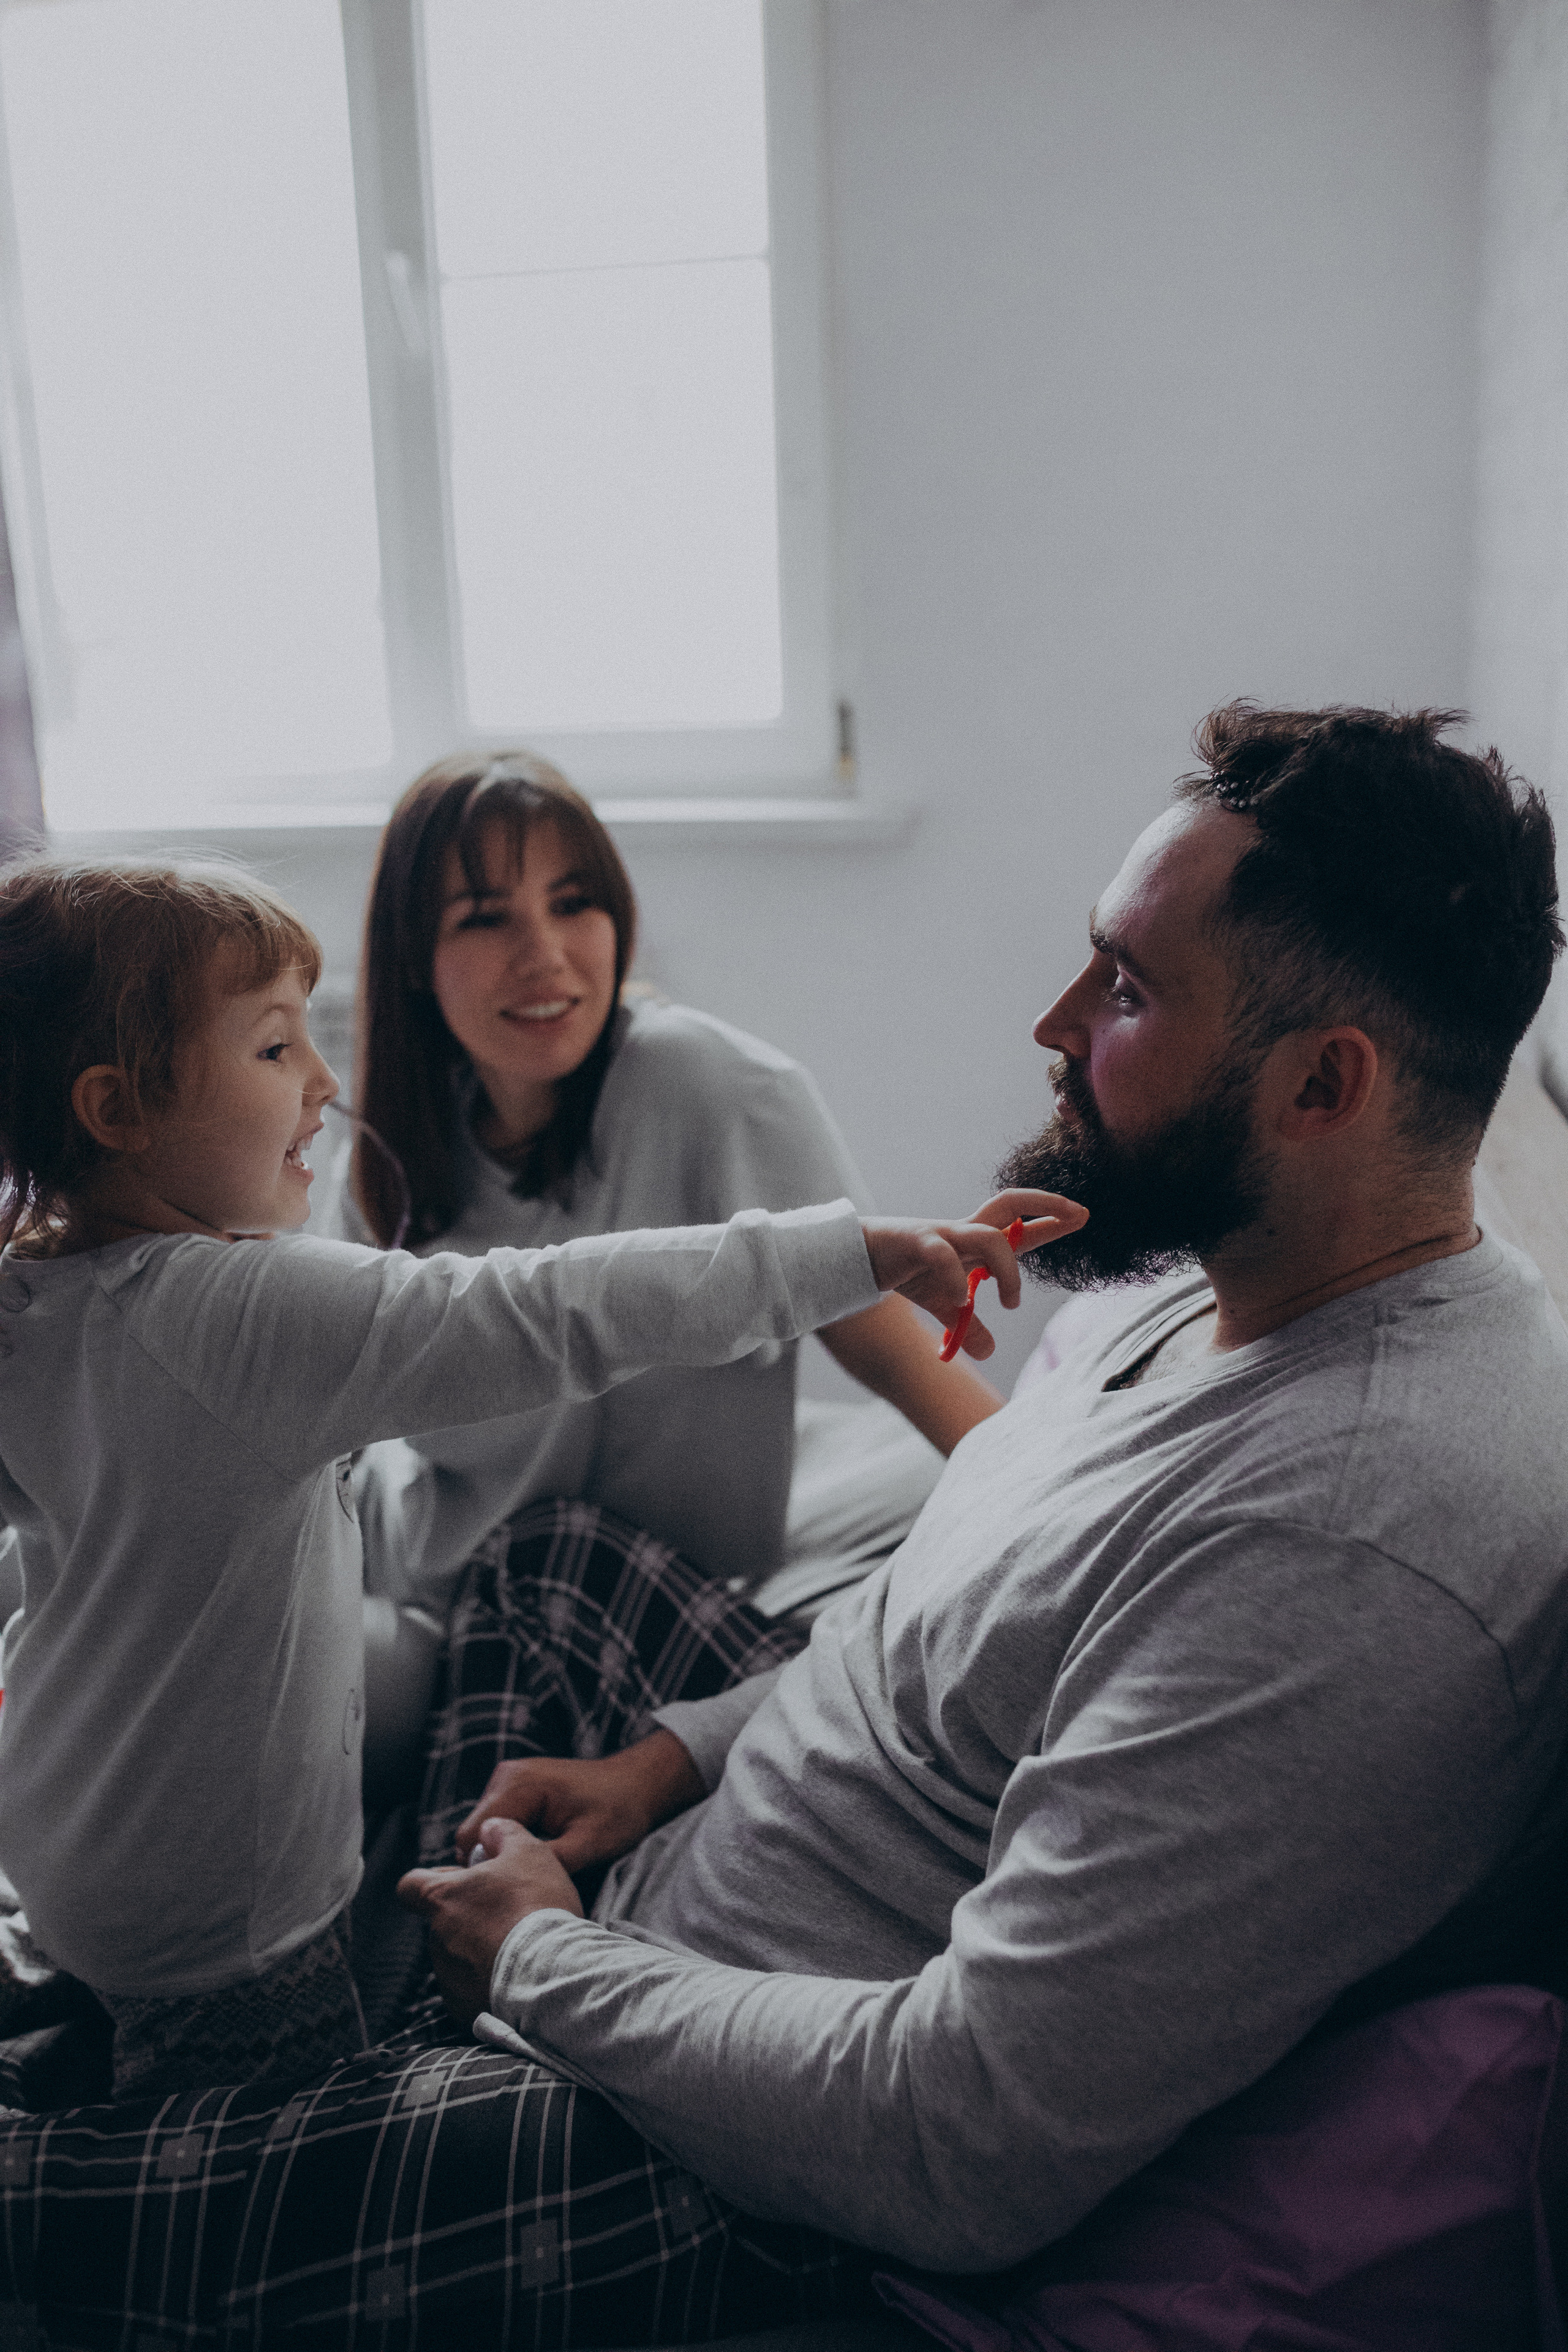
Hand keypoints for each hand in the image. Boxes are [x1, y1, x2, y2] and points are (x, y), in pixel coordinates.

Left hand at [397, 1817, 582, 2027]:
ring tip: (518, 1946)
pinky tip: (517, 1974)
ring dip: (478, 1949)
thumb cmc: (537, 1905)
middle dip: (467, 1915)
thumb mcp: (528, 1851)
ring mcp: (448, 1977)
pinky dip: (487, 1982)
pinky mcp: (464, 2008)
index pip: (409, 1886)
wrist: (552, 1972)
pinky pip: (470, 1990)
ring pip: (456, 1956)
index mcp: (442, 1899)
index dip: (427, 1880)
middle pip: (441, 1921)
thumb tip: (489, 1829)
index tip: (454, 1881)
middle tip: (505, 1911)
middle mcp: (436, 1939)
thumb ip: (503, 1833)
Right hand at [453, 1729, 706, 1873]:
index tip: (510, 1893)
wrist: (638, 1784)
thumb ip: (542, 1862)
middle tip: (523, 1888)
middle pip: (472, 1834)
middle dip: (492, 1863)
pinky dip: (510, 1843)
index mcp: (518, 1785)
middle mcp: (506, 1777)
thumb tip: (504, 1884)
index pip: (471, 1837)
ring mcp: (509, 1780)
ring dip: (501, 1854)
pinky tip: (536, 1857)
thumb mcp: (586, 1846)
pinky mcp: (516, 1789)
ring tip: (533, 1873)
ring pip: (483, 1831)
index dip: (484, 1871)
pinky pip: (498, 1824)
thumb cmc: (619, 1812)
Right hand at [861, 1189, 1087, 1358]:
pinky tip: (960, 1302)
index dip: (1050, 1221)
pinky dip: (955, 1280)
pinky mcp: (915, 1242)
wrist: (857, 1257)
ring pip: (987, 1236)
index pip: (1018, 1226)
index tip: (1082, 1216)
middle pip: (1009, 1204)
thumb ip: (967, 1324)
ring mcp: (941, 1233)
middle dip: (1046, 1206)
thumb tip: (987, 1350)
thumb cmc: (905, 1271)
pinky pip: (942, 1256)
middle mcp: (963, 1230)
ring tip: (1009, 1304)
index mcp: (973, 1241)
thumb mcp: (943, 1303)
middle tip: (1079, 1215)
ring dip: (1008, 1270)